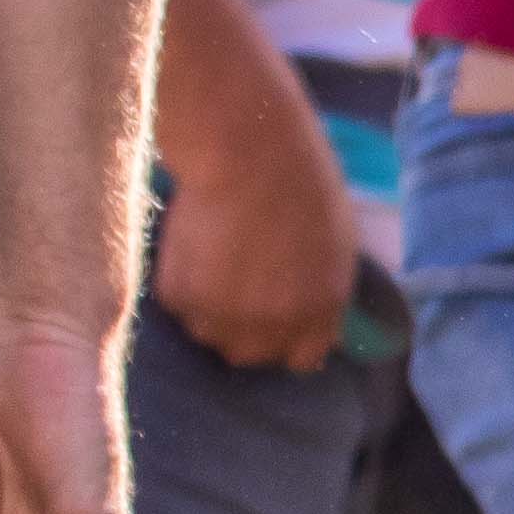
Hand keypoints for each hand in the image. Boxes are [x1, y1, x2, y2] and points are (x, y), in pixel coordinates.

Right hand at [149, 143, 363, 371]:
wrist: (247, 155)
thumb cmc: (302, 186)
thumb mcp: (336, 249)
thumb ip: (322, 295)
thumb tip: (315, 324)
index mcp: (318, 315)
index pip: (301, 359)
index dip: (286, 337)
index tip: (274, 318)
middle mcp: (272, 328)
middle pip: (249, 353)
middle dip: (243, 327)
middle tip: (235, 281)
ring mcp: (223, 318)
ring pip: (207, 332)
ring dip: (208, 306)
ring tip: (213, 256)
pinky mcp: (181, 298)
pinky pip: (178, 303)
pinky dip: (181, 280)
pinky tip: (194, 241)